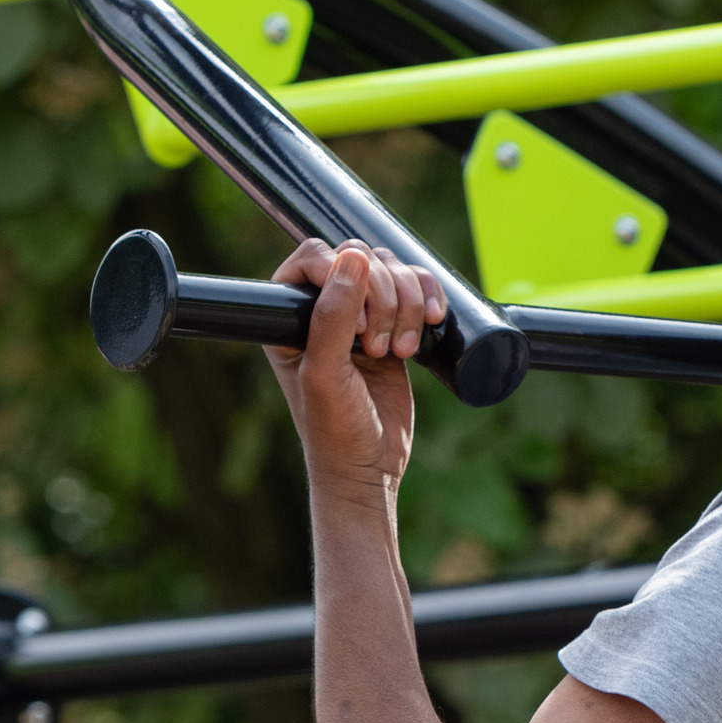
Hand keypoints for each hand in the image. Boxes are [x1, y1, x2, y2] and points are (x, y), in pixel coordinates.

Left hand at [264, 239, 447, 493]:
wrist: (371, 466)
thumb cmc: (334, 428)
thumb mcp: (326, 373)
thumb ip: (334, 315)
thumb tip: (352, 258)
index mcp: (290, 316)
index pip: (313, 256)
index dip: (342, 275)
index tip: (359, 323)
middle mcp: (323, 309)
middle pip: (359, 258)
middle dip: (382, 296)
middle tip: (378, 348)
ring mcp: (362, 316)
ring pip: (392, 269)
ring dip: (406, 304)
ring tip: (400, 351)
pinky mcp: (395, 325)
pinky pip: (416, 287)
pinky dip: (428, 298)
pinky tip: (431, 323)